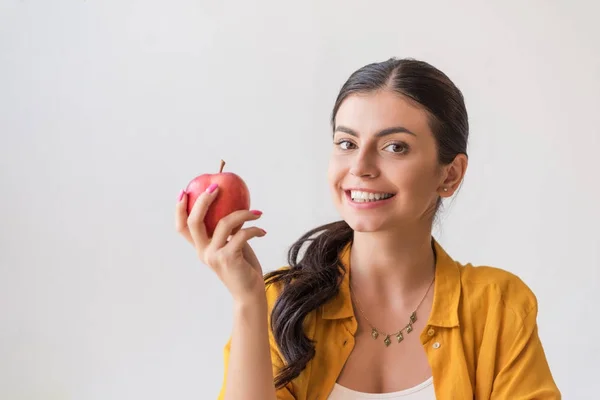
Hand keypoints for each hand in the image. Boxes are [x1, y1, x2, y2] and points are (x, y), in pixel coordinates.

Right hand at [175, 185, 266, 302]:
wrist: (249, 293)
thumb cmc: (242, 267)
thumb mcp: (232, 245)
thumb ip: (227, 231)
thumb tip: (233, 204)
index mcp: (201, 248)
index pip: (182, 228)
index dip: (179, 209)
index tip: (183, 191)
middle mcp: (203, 252)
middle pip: (194, 222)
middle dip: (203, 200)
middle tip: (217, 187)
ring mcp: (214, 256)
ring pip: (224, 224)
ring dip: (243, 213)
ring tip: (257, 213)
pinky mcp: (228, 259)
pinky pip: (241, 235)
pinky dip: (254, 229)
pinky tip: (262, 231)